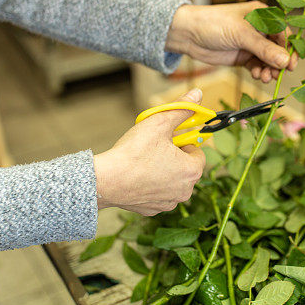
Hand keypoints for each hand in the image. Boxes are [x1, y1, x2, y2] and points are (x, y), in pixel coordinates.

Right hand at [93, 89, 206, 215]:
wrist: (106, 181)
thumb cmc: (133, 153)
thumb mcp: (159, 123)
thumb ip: (181, 109)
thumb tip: (197, 94)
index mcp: (192, 171)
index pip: (197, 151)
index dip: (183, 141)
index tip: (169, 137)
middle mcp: (185, 191)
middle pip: (185, 167)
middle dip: (173, 156)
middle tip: (155, 146)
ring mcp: (169, 203)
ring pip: (171, 181)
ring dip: (163, 170)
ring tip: (144, 160)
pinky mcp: (153, 209)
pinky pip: (157, 193)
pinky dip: (150, 184)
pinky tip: (137, 176)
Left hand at [165, 2, 297, 82]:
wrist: (188, 34)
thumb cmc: (213, 23)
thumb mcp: (241, 34)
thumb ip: (264, 48)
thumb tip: (285, 61)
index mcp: (263, 15)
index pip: (284, 32)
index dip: (289, 48)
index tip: (291, 64)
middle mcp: (259, 29)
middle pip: (278, 48)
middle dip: (279, 62)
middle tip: (278, 74)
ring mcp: (250, 44)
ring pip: (268, 60)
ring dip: (269, 69)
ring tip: (264, 77)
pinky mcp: (242, 56)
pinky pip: (257, 65)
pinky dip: (259, 72)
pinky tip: (257, 75)